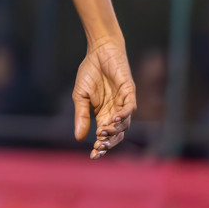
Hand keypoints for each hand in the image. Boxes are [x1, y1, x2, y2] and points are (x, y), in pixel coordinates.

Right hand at [72, 38, 135, 158]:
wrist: (98, 51)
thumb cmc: (89, 72)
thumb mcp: (80, 96)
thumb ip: (81, 116)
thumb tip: (78, 137)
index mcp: (103, 114)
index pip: (104, 135)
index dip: (101, 146)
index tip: (93, 156)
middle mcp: (115, 111)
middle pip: (117, 134)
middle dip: (109, 142)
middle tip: (99, 147)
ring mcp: (124, 102)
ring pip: (124, 124)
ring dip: (115, 130)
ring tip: (103, 132)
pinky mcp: (129, 92)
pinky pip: (130, 107)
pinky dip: (124, 115)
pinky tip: (114, 119)